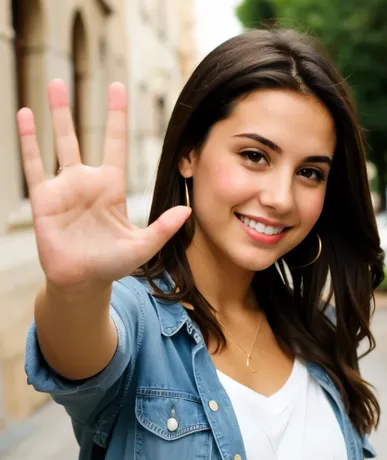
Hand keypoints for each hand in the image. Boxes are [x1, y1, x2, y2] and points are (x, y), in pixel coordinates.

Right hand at [16, 79, 189, 288]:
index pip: (115, 143)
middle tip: (68, 77)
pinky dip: (29, 142)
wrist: (83, 281)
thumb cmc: (112, 264)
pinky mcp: (45, 200)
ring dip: (55, 116)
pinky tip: (25, 116)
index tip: (117, 87)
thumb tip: (187, 211)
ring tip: (52, 85)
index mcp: (111, 187)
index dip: (116, 116)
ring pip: (58, 144)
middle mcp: (87, 182)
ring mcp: (64, 188)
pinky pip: (34, 165)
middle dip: (75, 109)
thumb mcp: (142, 246)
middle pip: (81, 137)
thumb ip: (163, 228)